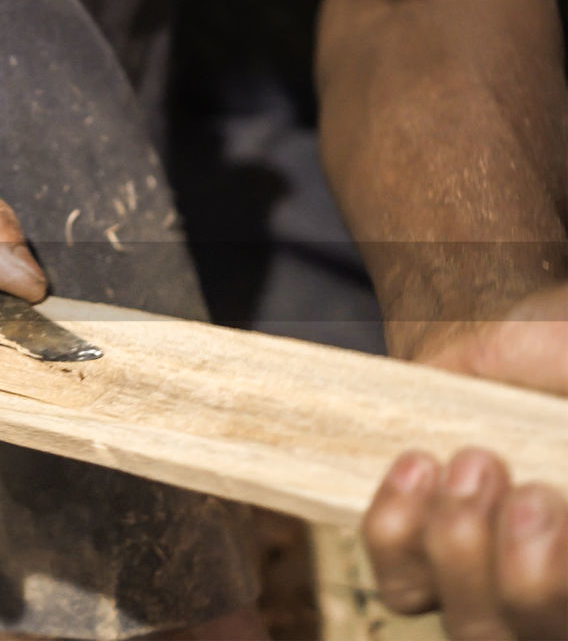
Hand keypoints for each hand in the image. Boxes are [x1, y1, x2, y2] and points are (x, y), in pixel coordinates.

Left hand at [364, 284, 567, 638]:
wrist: (494, 342)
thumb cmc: (557, 363)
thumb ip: (566, 379)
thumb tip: (564, 425)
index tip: (558, 506)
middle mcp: (554, 589)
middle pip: (535, 633)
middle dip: (530, 576)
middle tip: (525, 490)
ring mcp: (486, 586)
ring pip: (473, 626)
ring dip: (461, 546)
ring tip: (466, 463)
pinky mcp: (420, 563)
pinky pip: (403, 584)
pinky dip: (402, 529)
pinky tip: (417, 465)